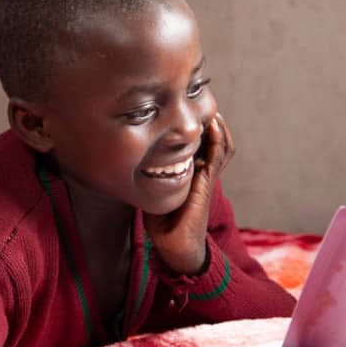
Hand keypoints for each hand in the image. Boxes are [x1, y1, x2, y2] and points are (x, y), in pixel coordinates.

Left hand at [143, 112, 234, 274]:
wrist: (174, 246)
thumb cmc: (161, 222)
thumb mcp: (150, 189)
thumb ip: (146, 174)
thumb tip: (123, 157)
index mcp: (191, 172)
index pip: (200, 142)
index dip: (197, 124)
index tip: (186, 106)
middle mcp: (202, 171)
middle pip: (216, 138)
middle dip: (211, 119)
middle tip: (201, 101)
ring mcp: (207, 176)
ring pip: (222, 144)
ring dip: (218, 124)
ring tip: (210, 107)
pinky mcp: (207, 182)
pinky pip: (218, 155)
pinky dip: (217, 138)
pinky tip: (212, 124)